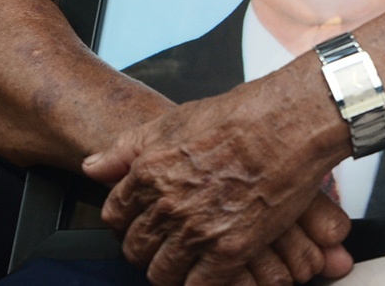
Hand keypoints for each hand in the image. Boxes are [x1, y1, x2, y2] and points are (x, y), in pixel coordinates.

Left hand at [84, 64, 352, 285]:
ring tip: (186, 258)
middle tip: (165, 241)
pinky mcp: (230, 250)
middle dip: (146, 247)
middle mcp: (168, 204)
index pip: (114, 216)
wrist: (291, 123)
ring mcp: (198, 230)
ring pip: (162, 273)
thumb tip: (93, 167)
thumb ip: (127, 148)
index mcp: (149, 172)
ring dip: (170, 269)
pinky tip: (210, 270)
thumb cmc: (241, 116)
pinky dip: (200, 282)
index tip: (139, 222)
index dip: (126, 222)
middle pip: (135, 248)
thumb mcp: (174, 121)